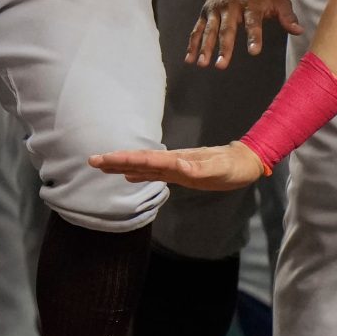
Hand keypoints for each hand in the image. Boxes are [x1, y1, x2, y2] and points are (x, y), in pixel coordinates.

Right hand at [88, 140, 267, 191]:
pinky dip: (138, 173)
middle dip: (115, 161)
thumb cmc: (233, 167)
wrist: (244, 162)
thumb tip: (177, 166)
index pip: (146, 160)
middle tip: (92, 161)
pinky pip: (153, 173)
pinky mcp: (179, 173)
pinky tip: (127, 176)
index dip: (124, 160)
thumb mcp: (218, 170)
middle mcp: (171, 162)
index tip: (104, 160)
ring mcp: (174, 167)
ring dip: (122, 166)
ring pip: (143, 167)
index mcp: (177, 161)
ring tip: (102, 166)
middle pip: (139, 161)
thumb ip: (198, 169)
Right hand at [186, 0, 301, 67]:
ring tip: (202, 63)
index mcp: (251, 5)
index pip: (253, 23)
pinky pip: (197, 28)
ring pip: (209, 30)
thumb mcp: (278, 0)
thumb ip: (287, 17)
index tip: (253, 52)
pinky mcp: (205, 11)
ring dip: (204, 47)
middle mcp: (231, 7)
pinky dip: (192, 43)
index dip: (254, 37)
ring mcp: (215, 9)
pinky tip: (190, 58)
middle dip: (223, 48)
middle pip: (226, 29)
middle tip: (221, 65)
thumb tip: (299, 31)